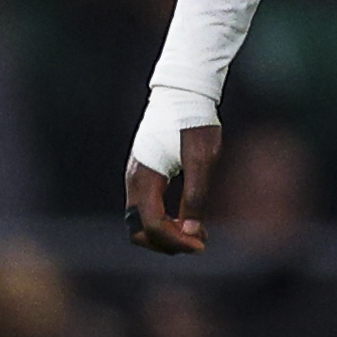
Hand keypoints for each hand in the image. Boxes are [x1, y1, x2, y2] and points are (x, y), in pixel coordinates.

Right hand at [125, 124, 222, 254]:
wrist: (183, 92)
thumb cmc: (194, 120)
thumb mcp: (202, 158)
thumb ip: (196, 195)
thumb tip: (191, 230)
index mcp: (145, 178)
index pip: (152, 225)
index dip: (176, 240)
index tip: (201, 244)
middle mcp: (134, 181)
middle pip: (139, 231)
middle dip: (167, 243)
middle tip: (198, 242)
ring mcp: (135, 178)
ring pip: (140, 223)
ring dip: (165, 235)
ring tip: (195, 233)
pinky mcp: (143, 175)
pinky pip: (146, 209)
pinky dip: (162, 222)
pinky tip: (186, 218)